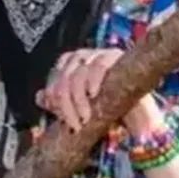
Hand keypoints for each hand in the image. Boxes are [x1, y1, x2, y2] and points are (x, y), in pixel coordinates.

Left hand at [36, 48, 162, 132]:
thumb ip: (59, 103)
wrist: (139, 118)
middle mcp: (81, 56)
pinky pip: (98, 65)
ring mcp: (97, 54)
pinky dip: (92, 81)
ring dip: (78, 99)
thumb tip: (39, 97)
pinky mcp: (114, 56)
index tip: (61, 118)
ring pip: (78, 74)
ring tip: (85, 118)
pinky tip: (93, 95)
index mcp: (69, 65)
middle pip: (64, 78)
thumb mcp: (79, 109)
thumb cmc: (107, 111)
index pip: (54, 78)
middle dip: (66, 104)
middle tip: (74, 123)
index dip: (55, 99)